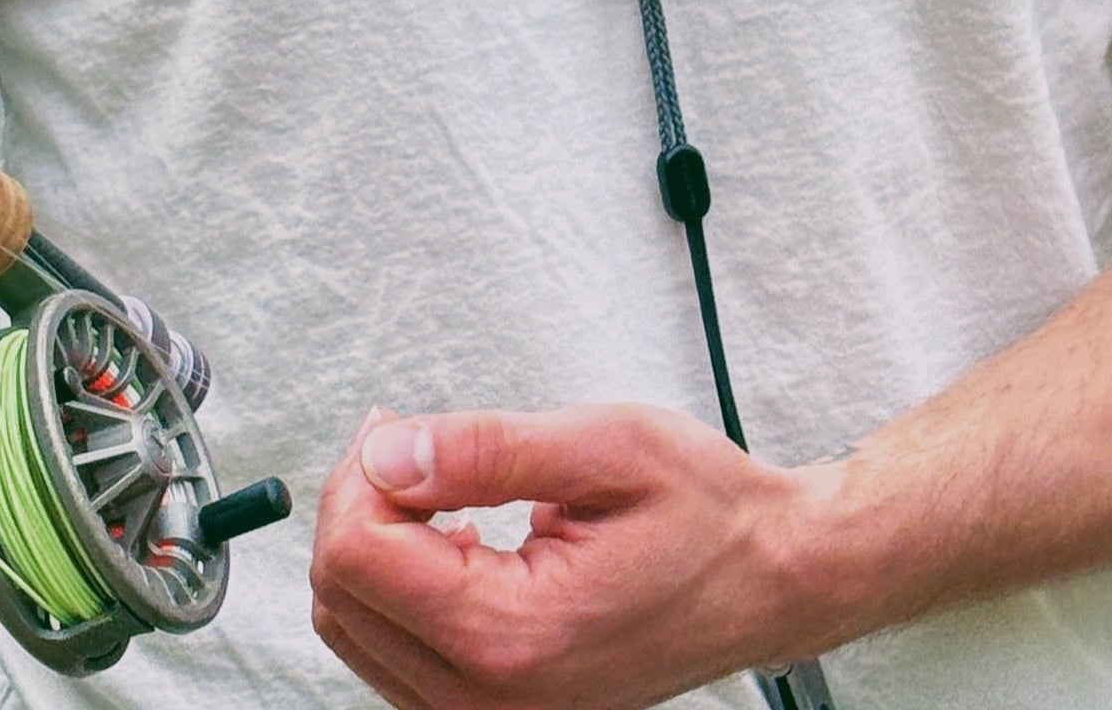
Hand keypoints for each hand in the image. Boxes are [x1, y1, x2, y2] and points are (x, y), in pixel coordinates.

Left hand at [309, 401, 821, 709]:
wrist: (769, 578)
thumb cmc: (708, 515)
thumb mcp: (604, 446)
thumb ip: (483, 449)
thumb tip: (387, 453)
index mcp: (517, 636)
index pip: (357, 560)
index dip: (360, 475)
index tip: (399, 429)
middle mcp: (496, 702)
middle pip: (342, 599)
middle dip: (360, 504)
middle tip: (413, 445)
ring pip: (356, 632)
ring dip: (374, 546)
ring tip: (438, 487)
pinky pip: (395, 657)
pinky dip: (402, 588)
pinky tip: (454, 540)